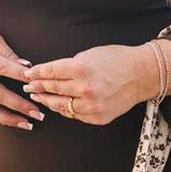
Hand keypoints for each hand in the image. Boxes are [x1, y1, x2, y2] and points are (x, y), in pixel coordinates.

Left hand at [23, 44, 157, 125]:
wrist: (141, 75)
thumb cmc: (117, 60)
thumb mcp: (89, 54)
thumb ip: (69, 66)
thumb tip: (51, 75)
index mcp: (80, 68)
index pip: (50, 72)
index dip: (36, 73)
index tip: (28, 74)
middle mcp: (84, 88)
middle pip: (52, 89)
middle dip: (38, 87)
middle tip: (29, 87)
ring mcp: (91, 105)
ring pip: (60, 105)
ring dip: (47, 101)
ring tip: (39, 97)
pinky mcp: (97, 117)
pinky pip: (74, 114)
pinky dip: (65, 109)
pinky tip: (59, 105)